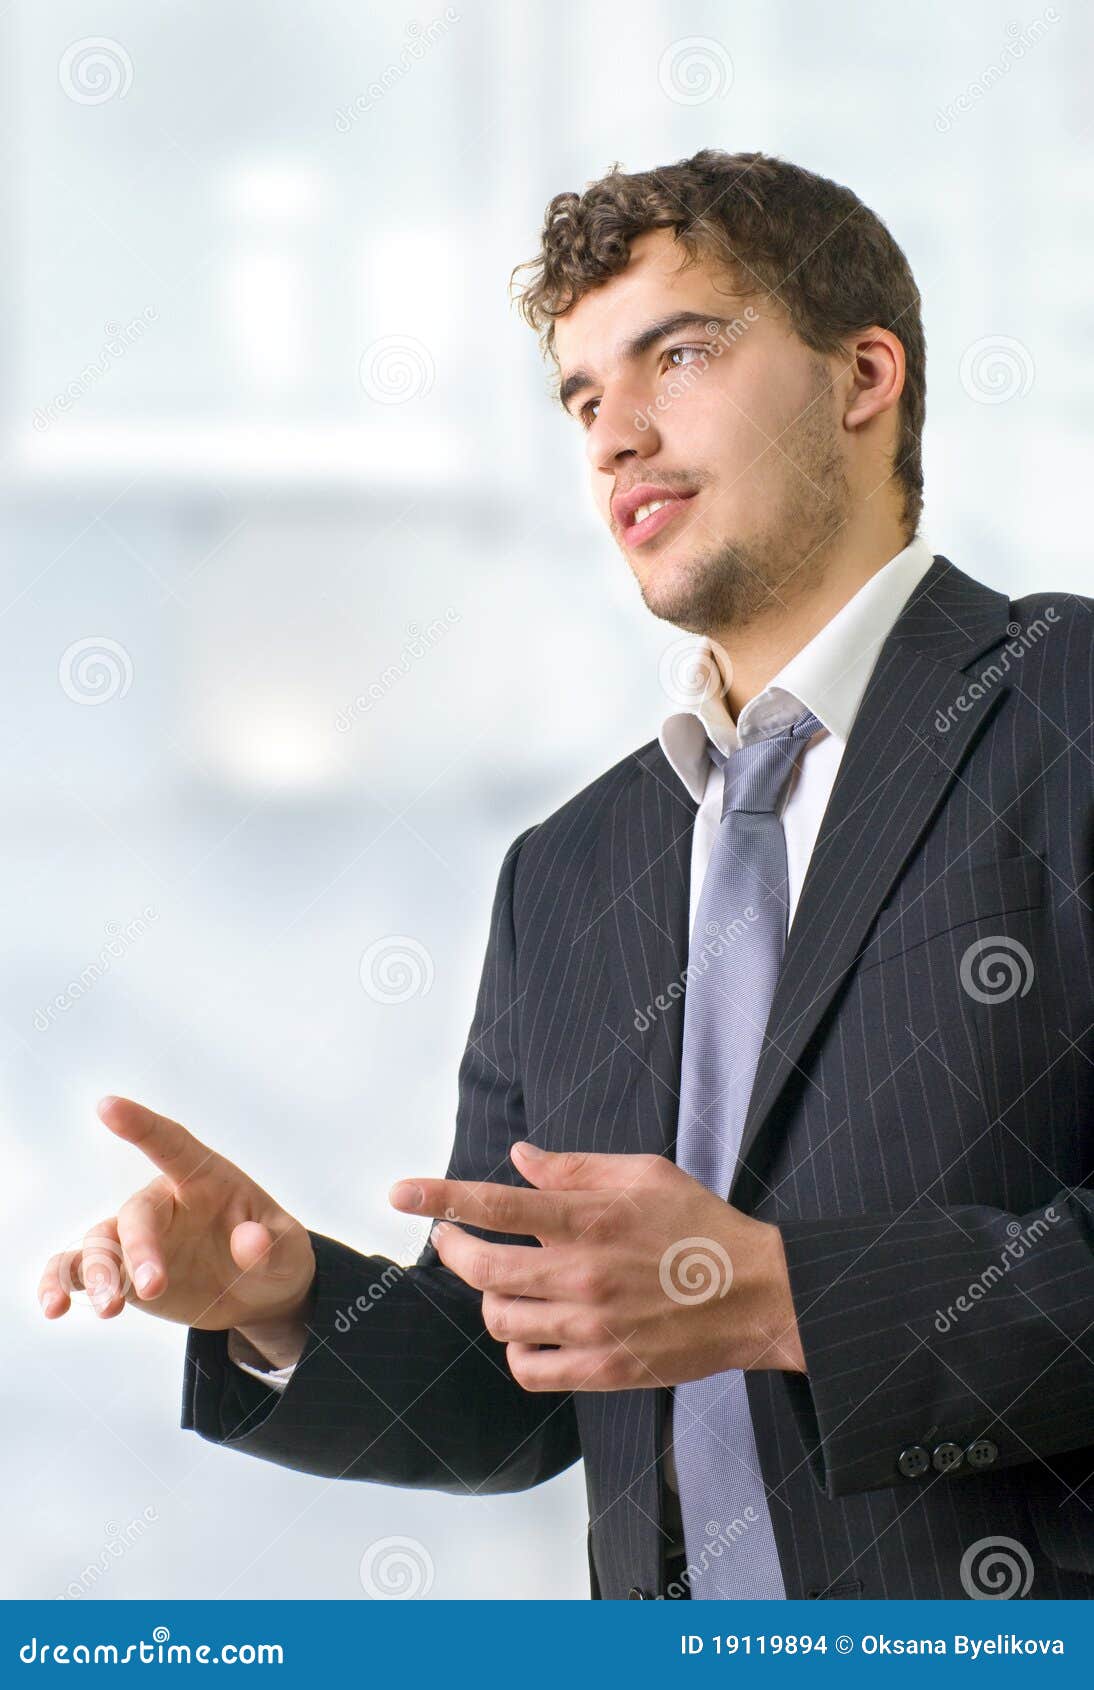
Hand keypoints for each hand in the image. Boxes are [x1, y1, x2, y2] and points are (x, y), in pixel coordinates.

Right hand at [38, 1097, 315, 1361]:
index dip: (140, 1125)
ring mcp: (138, 1237)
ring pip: (99, 1244)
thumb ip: (271, 1245)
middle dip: (138, 1250)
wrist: (258, 1293)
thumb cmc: (273, 1254)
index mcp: (205, 1179)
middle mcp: (164, 1202)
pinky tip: (52, 1306)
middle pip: (136, 1214)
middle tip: (152, 1288)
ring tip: (108, 1309)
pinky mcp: (121, 1271)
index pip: (171, 1144)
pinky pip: (78, 1270)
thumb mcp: (288, 1250)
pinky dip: (59, 1283)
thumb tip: (249, 1242)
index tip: (106, 1106)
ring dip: (97, 1275)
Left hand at [388, 1143, 804, 1391]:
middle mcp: (582, 1273)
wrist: (758, 1296)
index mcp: (590, 1218)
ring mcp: (591, 1326)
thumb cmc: (700, 1226)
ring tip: (504, 1283)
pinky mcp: (603, 1368)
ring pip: (499, 1319)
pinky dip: (516, 1349)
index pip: (496, 1206)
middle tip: (450, 1237)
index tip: (399, 1193)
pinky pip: (529, 1368)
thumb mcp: (644, 1173)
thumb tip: (519, 1159)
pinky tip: (529, 1329)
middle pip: (482, 1269)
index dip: (440, 1197)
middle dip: (452, 1248)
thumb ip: (575, 1168)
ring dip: (489, 1299)